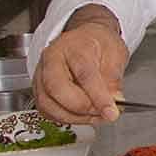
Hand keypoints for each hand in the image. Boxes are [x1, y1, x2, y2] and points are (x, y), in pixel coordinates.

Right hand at [32, 9, 128, 123]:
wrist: (86, 37)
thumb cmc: (99, 43)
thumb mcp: (115, 54)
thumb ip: (114, 79)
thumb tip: (114, 101)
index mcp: (73, 46)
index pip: (84, 74)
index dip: (98, 96)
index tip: (111, 112)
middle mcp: (51, 59)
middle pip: (57, 89)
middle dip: (82, 108)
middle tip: (103, 114)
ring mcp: (41, 74)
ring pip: (48, 103)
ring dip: (74, 117)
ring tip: (95, 116)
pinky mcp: (39, 89)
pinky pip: (46, 110)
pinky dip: (65, 118)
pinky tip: (82, 116)